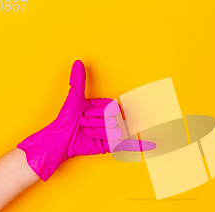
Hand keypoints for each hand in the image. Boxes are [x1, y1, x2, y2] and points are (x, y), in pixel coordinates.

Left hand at [17, 60, 154, 180]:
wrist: (61, 139)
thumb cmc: (66, 120)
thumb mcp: (74, 98)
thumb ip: (78, 80)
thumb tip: (77, 63)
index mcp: (105, 108)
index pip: (113, 108)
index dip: (100, 111)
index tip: (86, 112)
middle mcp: (110, 119)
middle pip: (113, 120)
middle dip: (96, 122)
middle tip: (84, 123)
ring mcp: (112, 132)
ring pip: (114, 131)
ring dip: (98, 132)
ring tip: (87, 132)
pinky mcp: (112, 145)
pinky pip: (127, 143)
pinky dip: (140, 145)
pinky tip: (152, 145)